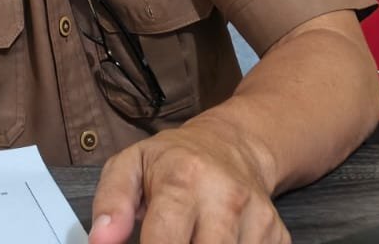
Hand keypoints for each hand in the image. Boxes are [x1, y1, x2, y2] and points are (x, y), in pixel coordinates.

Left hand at [88, 122, 287, 243]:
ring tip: (190, 238)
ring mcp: (258, 217)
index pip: (165, 242)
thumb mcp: (130, 165)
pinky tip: (216, 241)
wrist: (232, 144)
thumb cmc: (173, 160)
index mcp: (183, 180)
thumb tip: (100, 242)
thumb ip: (111, 202)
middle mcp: (225, 197)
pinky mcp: (278, 234)